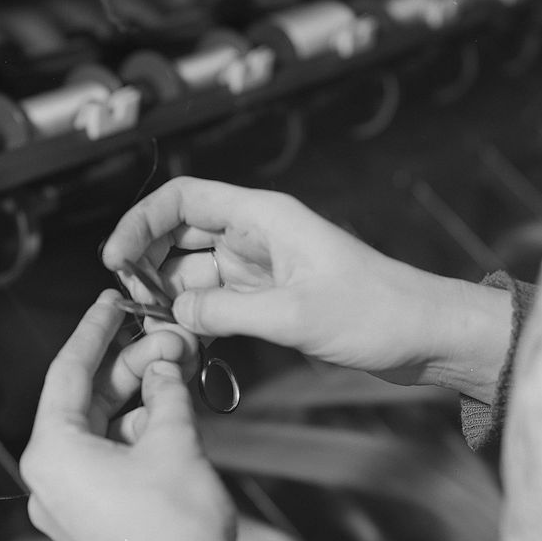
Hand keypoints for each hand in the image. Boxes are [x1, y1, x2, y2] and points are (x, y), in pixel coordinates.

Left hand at [20, 290, 235, 540]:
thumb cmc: (175, 532)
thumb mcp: (174, 442)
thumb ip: (167, 393)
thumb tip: (166, 367)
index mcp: (54, 455)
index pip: (69, 372)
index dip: (96, 331)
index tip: (113, 303)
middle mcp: (51, 482)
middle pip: (88, 402)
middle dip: (131, 368)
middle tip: (169, 340)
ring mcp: (72, 507)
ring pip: (103, 433)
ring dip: (141, 403)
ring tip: (179, 379)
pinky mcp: (97, 524)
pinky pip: (111, 463)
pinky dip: (140, 437)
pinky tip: (173, 419)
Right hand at [102, 177, 511, 401]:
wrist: (426, 335)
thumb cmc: (376, 312)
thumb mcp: (295, 315)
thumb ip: (227, 312)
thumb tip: (175, 313)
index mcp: (265, 218)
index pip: (183, 199)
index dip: (141, 222)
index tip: (115, 261)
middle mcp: (259, 236)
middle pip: (182, 235)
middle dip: (151, 266)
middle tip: (133, 307)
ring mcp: (265, 269)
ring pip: (198, 273)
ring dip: (174, 299)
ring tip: (159, 333)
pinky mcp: (274, 299)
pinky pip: (221, 301)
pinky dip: (201, 318)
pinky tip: (188, 341)